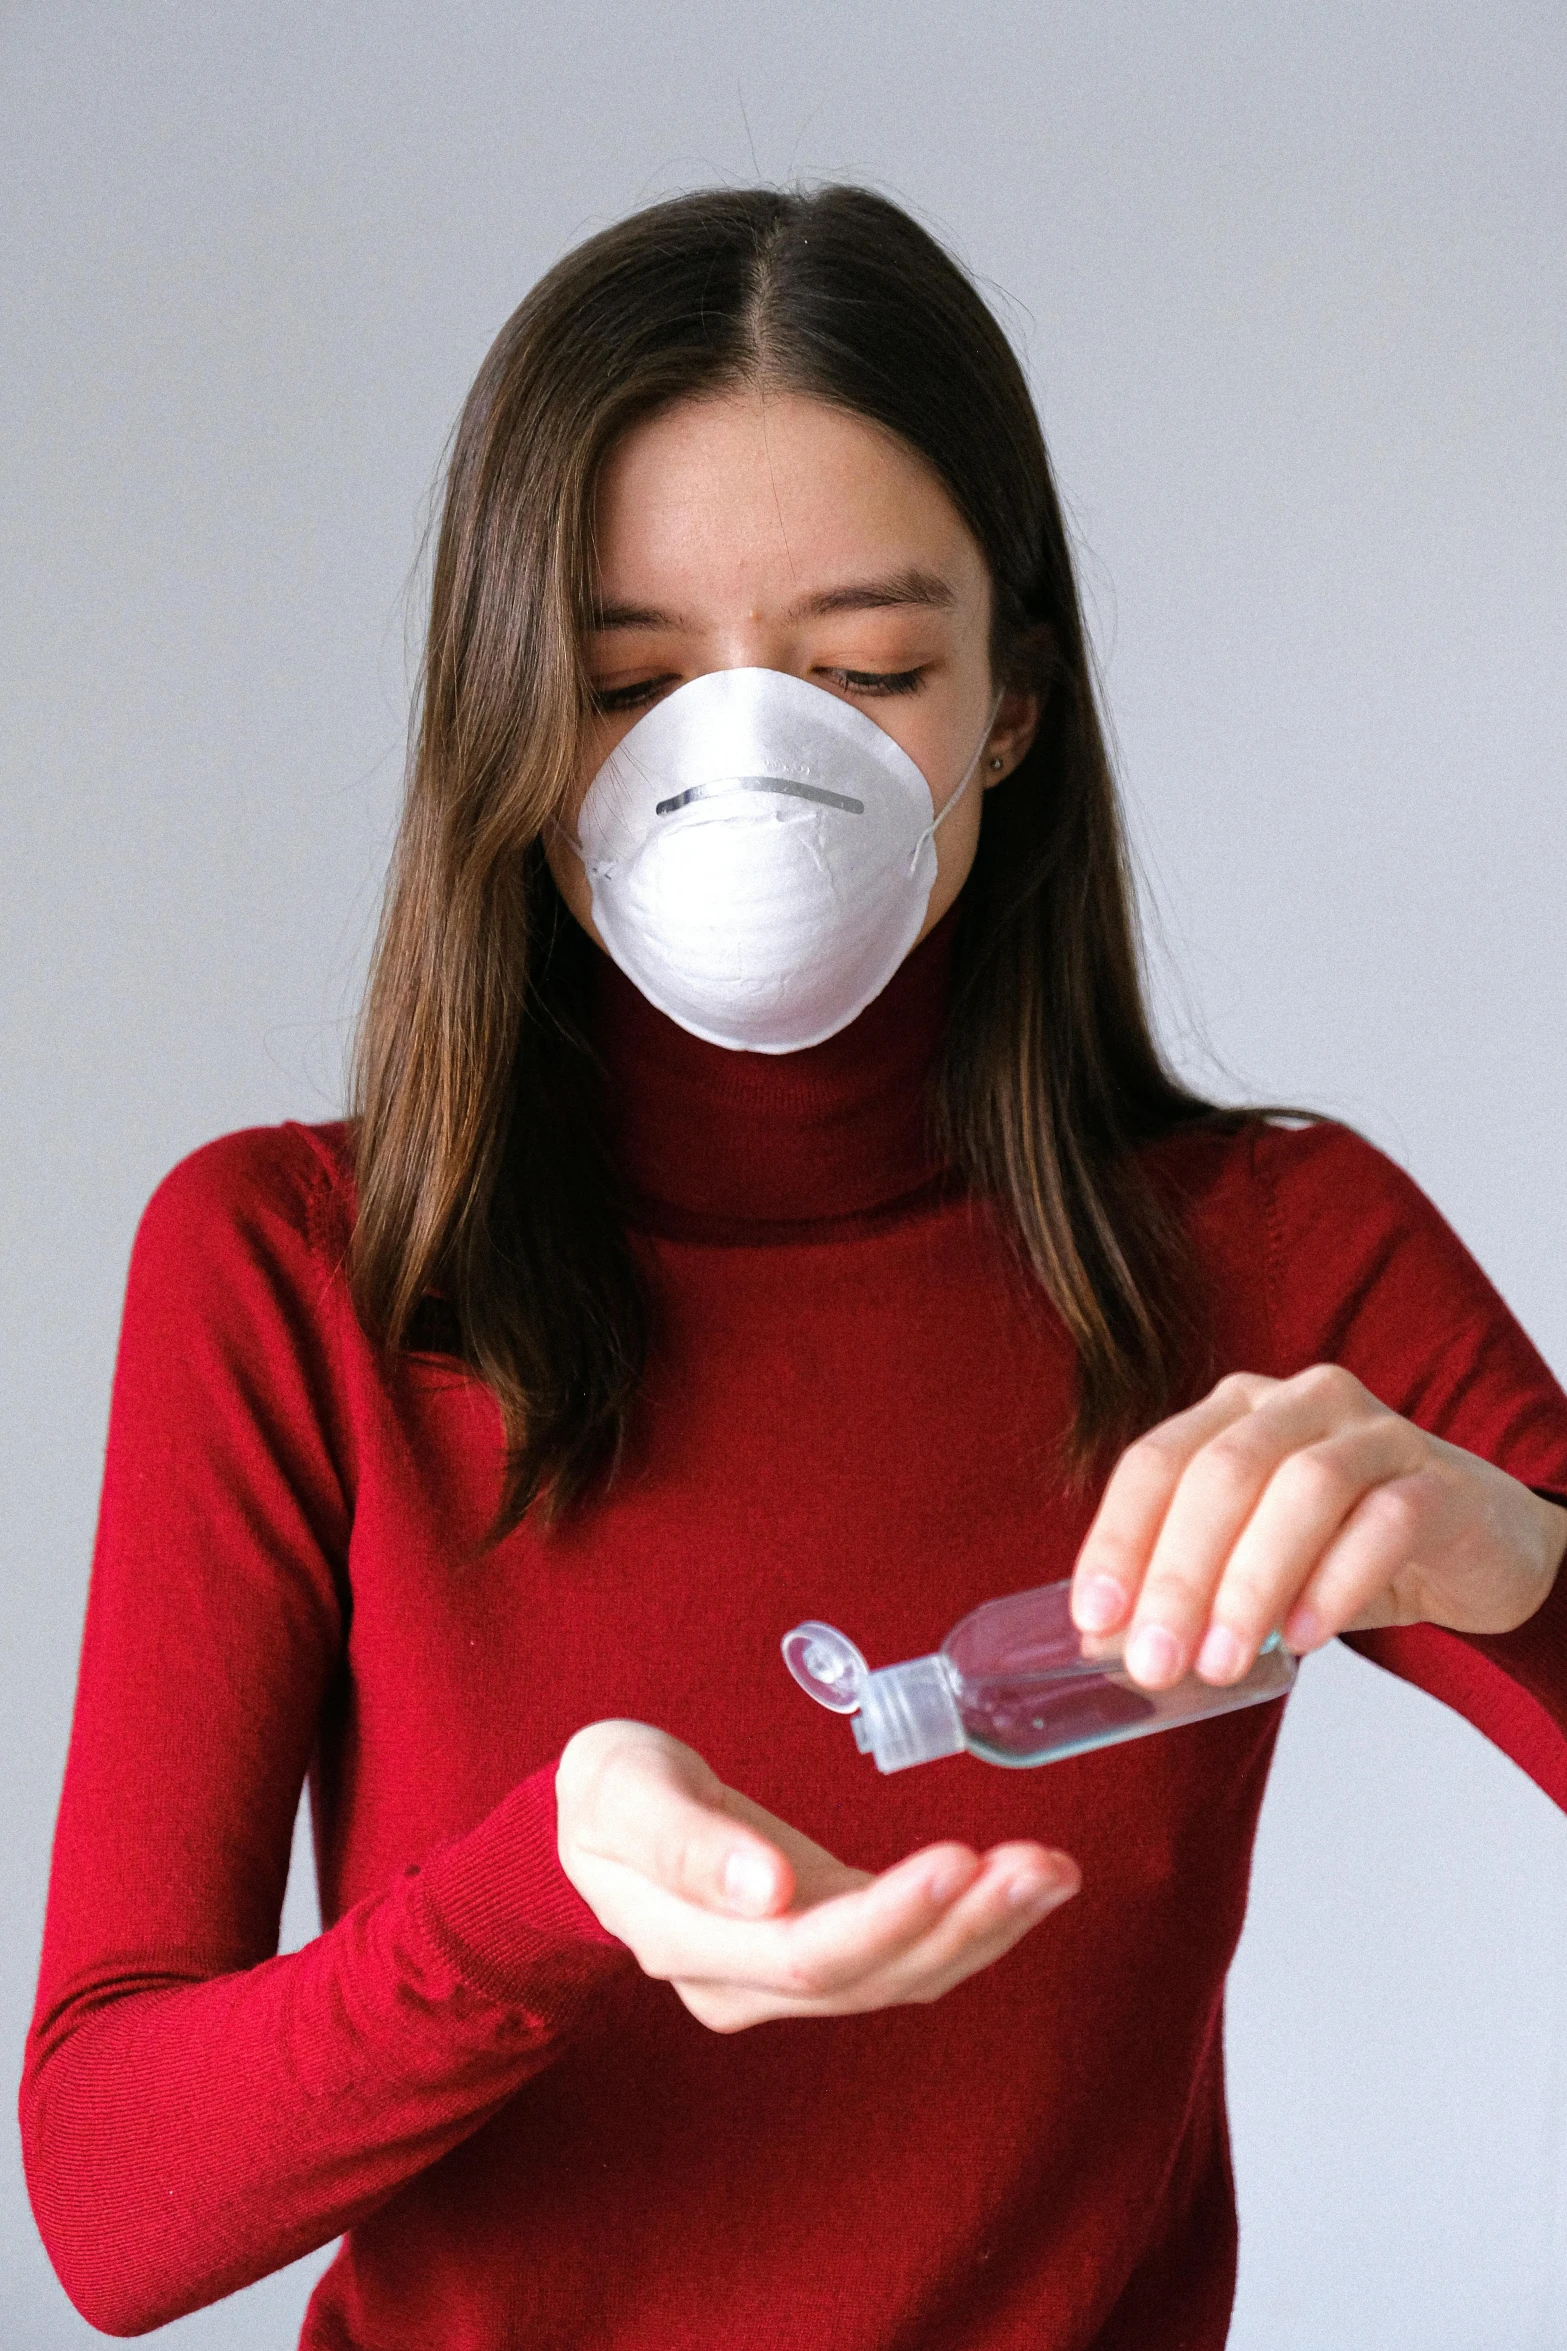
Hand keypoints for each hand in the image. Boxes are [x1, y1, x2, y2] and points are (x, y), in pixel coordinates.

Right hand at [555, 1720, 1078, 2032]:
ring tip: (1054, 1871)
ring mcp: (791, 1972)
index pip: (809, 1954)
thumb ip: (683, 1840)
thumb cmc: (605, 1792)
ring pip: (904, 1974)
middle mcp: (748, 1983)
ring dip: (987, 1928)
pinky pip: (910, 1950)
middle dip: (964, 1925)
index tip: (956, 1862)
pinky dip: (972, 1920)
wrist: (597, 1817)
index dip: (889, 1918)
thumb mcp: (619, 1791)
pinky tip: (1027, 1882)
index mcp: (691, 1947)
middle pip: (873, 1976)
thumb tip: (764, 1888)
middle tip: (1042, 1866)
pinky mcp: (827, 1940)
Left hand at [1070, 1365, 1566, 1690]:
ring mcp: (1376, 1432)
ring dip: (1252, 1582)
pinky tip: (1305, 1638)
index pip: (1157, 1461)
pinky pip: (1385, 1522)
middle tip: (1154, 1660)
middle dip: (1179, 1573)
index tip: (1094, 1621)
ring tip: (1222, 1662)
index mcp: (1234, 1410)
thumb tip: (1111, 1649)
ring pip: (1303, 1488)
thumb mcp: (1253, 1560)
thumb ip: (1190, 1589)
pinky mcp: (1440, 1481)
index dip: (1119, 1538)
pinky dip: (1336, 1583)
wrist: (1472, 1546)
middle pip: (1223, 1472)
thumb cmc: (1341, 1547)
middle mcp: (1299, 1403)